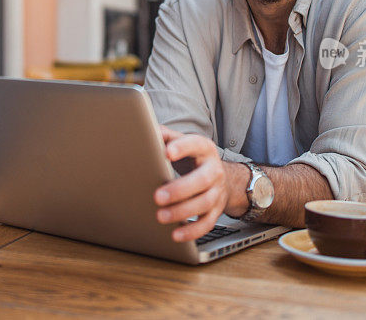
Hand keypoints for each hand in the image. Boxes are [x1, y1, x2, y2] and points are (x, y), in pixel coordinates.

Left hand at [154, 125, 227, 241]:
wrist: (219, 175)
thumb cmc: (191, 157)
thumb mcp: (182, 142)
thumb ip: (165, 135)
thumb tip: (146, 130)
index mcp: (204, 149)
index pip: (195, 145)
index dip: (183, 148)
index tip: (167, 152)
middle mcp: (214, 170)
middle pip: (202, 179)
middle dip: (180, 189)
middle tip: (157, 196)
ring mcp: (217, 191)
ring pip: (204, 203)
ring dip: (182, 212)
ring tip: (161, 216)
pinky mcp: (216, 210)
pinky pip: (207, 223)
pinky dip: (192, 231)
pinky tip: (176, 235)